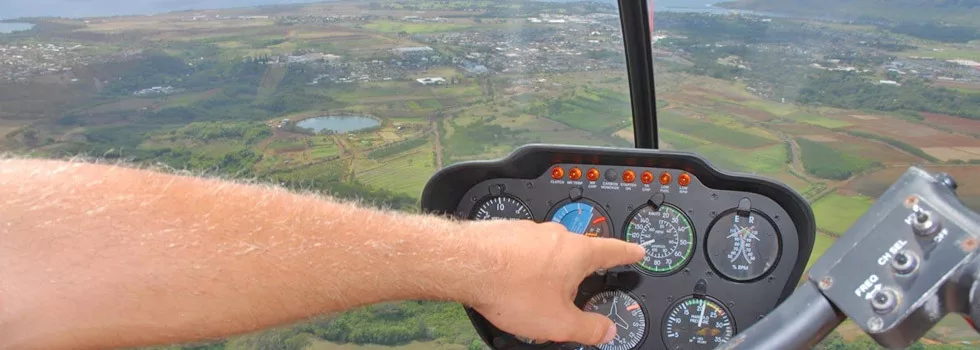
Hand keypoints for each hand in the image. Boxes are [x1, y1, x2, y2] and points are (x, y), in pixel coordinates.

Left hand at [465, 220, 645, 345]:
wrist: (466, 265)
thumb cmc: (511, 288)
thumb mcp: (558, 323)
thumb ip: (588, 329)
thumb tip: (607, 332)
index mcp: (578, 253)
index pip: (613, 250)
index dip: (628, 253)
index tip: (637, 251)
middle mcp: (557, 236)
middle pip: (577, 254)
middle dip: (577, 275)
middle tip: (571, 294)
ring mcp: (530, 231)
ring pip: (548, 253)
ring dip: (546, 273)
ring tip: (533, 296)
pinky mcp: (506, 233)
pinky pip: (523, 252)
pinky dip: (523, 268)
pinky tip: (512, 286)